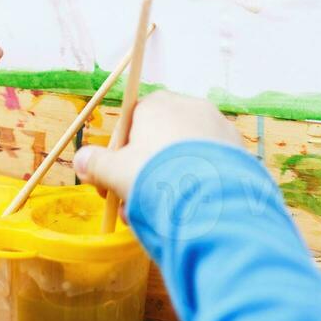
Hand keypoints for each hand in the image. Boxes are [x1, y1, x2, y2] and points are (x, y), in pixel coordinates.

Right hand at [73, 91, 241, 205]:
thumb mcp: (115, 172)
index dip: (118, 156)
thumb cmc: (156, 177)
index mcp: (159, 104)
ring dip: (167, 183)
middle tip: (132, 207)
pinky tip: (189, 212)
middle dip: (142, 175)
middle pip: (158, 142)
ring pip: (184, 157)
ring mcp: (219, 127)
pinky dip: (196, 184)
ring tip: (159, 216)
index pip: (131, 124)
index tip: (110, 184)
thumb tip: (81, 161)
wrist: (212, 198)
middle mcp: (191, 107)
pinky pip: (209, 166)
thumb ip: (96, 164)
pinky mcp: (239, 150)